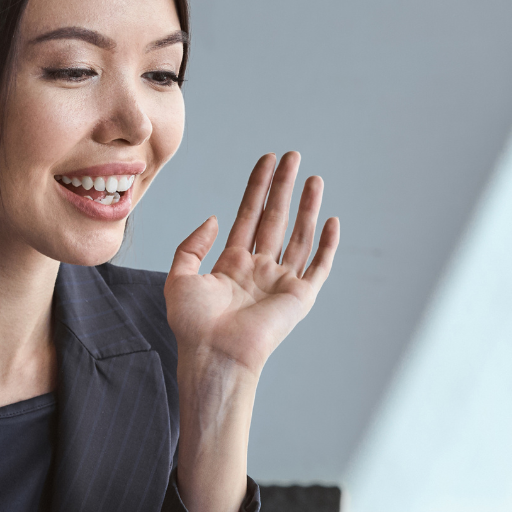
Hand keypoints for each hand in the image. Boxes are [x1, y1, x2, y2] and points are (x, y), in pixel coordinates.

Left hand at [165, 152, 337, 381]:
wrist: (214, 355)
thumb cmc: (194, 326)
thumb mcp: (180, 277)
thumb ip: (192, 245)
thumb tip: (215, 219)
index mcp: (234, 264)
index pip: (250, 215)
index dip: (258, 187)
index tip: (266, 161)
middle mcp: (260, 270)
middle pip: (276, 218)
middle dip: (284, 187)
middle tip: (292, 157)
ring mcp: (281, 282)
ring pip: (299, 236)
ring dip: (307, 207)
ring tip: (313, 179)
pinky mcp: (299, 298)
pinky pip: (318, 267)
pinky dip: (327, 245)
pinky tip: (331, 221)